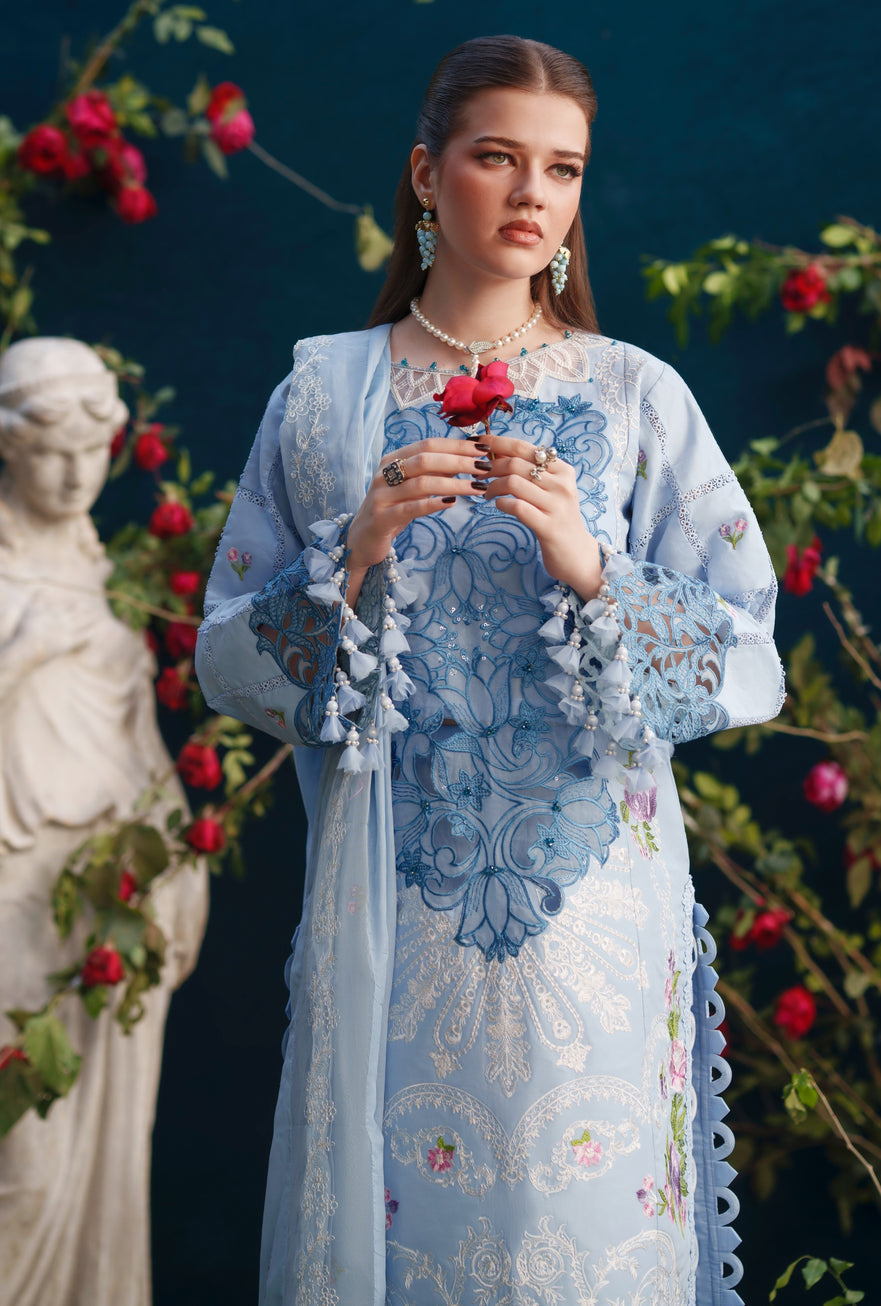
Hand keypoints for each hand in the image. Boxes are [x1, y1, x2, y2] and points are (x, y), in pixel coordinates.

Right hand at [345, 437, 484, 603]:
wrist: (362, 541)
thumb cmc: (392, 511)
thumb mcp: (413, 489)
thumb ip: (433, 473)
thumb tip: (465, 460)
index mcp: (392, 460)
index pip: (428, 444)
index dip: (456, 445)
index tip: (483, 448)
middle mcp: (385, 473)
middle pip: (426, 459)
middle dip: (459, 461)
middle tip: (485, 467)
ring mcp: (381, 495)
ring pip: (422, 483)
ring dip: (454, 484)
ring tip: (477, 488)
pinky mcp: (382, 518)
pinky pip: (411, 508)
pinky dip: (433, 504)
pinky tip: (452, 503)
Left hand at [474, 435, 602, 600]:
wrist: (577, 555)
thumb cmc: (557, 519)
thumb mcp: (549, 490)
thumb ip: (528, 471)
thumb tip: (496, 451)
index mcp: (563, 470)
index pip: (525, 447)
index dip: (497, 443)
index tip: (478, 443)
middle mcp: (562, 484)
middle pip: (516, 464)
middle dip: (490, 466)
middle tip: (477, 474)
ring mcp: (557, 505)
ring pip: (514, 482)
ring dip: (492, 486)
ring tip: (486, 493)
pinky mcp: (548, 526)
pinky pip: (517, 507)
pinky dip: (501, 504)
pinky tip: (499, 506)